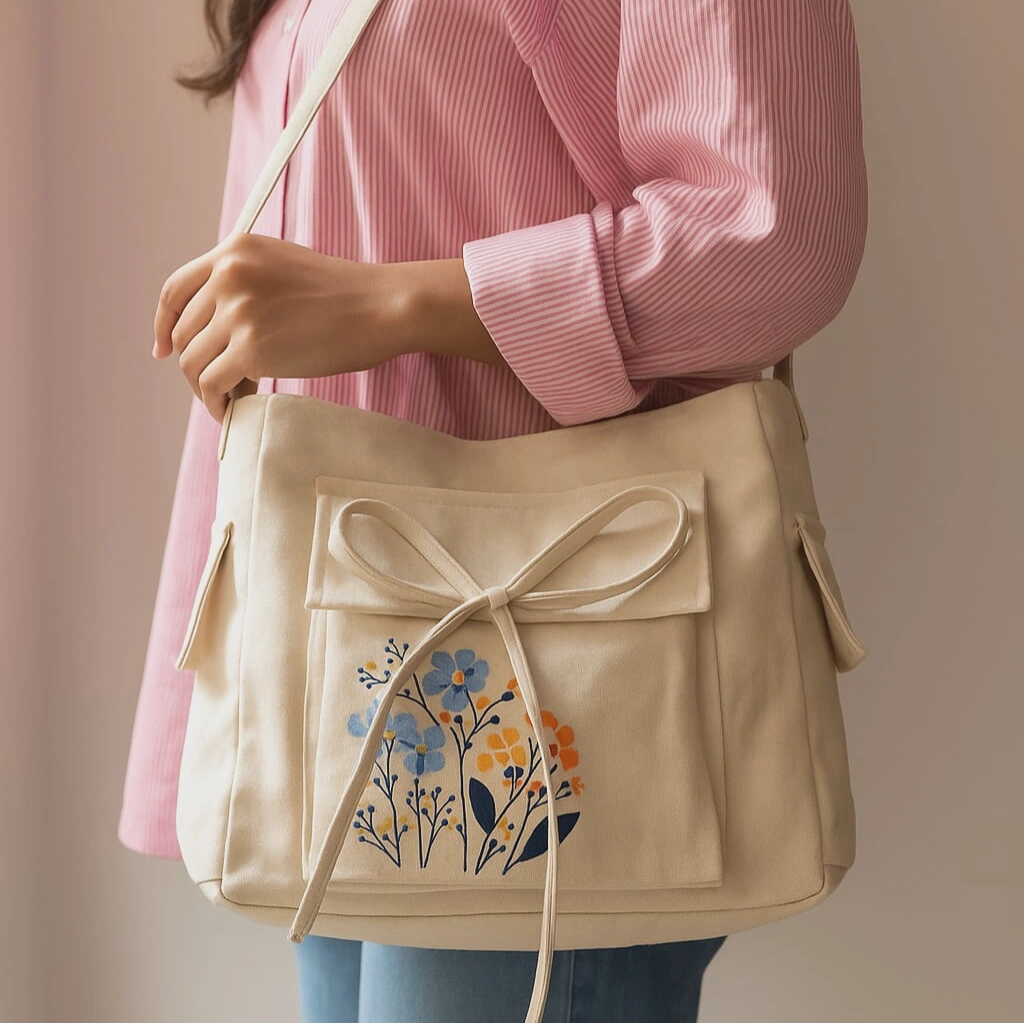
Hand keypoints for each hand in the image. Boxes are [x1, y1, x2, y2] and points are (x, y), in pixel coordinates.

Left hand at [152, 232, 408, 422]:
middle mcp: (228, 275)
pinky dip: (218, 404)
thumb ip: (245, 284)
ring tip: (232, 398)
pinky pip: (214, 385)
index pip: (174, 291)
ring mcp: (237, 312)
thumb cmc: (346, 296)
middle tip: (219, 385)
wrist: (381, 306)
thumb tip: (218, 330)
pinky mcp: (251, 349)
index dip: (163, 326)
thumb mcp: (283, 267)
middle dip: (195, 365)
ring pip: (193, 363)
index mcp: (234, 251)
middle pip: (182, 333)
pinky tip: (235, 408)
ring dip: (207, 388)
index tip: (163, 351)